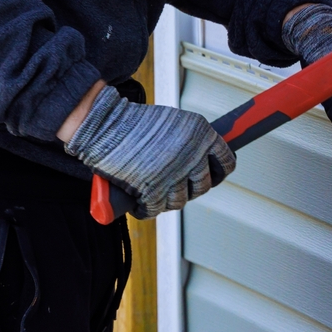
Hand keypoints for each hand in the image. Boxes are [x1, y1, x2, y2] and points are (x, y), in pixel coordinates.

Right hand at [64, 86, 235, 217]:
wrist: (104, 124)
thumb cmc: (136, 121)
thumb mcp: (176, 122)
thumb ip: (192, 140)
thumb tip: (202, 160)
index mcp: (203, 135)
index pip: (226, 162)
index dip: (219, 171)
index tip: (213, 175)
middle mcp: (193, 156)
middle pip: (203, 185)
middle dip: (191, 187)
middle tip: (178, 184)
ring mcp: (174, 176)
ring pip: (180, 200)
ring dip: (169, 199)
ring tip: (157, 191)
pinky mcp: (152, 192)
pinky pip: (156, 209)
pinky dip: (147, 209)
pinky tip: (142, 204)